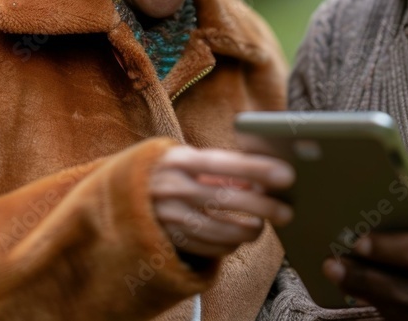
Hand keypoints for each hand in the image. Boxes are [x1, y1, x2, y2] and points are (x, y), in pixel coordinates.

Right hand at [150, 146, 294, 258]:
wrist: (120, 195)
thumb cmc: (168, 171)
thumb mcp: (187, 160)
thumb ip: (220, 169)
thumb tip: (259, 180)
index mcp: (178, 160)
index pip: (223, 163)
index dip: (256, 169)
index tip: (286, 175)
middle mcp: (171, 188)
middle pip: (225, 200)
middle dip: (262, 207)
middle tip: (286, 212)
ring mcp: (168, 216)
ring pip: (219, 230)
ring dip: (247, 231)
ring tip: (261, 227)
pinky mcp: (167, 240)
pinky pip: (207, 248)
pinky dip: (228, 245)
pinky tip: (237, 238)